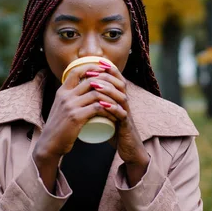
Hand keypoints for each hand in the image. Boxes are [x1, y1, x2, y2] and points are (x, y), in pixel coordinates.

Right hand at [33, 62, 116, 166]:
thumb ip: (69, 99)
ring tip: (118, 104)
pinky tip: (114, 114)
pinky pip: (97, 108)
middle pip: (91, 80)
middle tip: (118, 90)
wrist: (50, 144)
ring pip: (96, 94)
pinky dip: (108, 109)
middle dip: (107, 83)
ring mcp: (70, 106)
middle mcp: (65, 96)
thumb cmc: (59, 128)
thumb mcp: (61, 108)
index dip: (92, 67)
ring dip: (111, 98)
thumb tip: (83, 91)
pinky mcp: (75, 117)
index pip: (76, 71)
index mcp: (62, 92)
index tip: (104, 70)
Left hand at [87, 60, 149, 184]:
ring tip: (94, 86)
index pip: (117, 79)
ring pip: (121, 97)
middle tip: (90, 74)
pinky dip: (113, 109)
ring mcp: (127, 114)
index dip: (109, 69)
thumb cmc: (115, 130)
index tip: (96, 62)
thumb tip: (83, 92)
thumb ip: (99, 103)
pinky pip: (122, 115)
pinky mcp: (126, 126)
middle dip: (105, 76)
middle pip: (120, 84)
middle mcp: (125, 104)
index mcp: (120, 99)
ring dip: (107, 90)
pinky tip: (103, 106)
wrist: (128, 148)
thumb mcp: (106, 113)